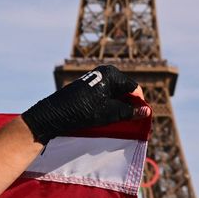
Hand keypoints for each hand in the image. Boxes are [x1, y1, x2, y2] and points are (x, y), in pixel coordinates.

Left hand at [21, 64, 146, 145]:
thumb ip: (129, 111)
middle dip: (129, 107)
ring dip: (118, 109)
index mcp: (111, 74)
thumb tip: (147, 112)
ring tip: (119, 123)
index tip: (141, 118)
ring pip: (115, 96)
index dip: (139, 103)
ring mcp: (95, 81)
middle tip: (132, 123)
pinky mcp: (88, 90)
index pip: (134, 88)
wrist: (52, 115)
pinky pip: (105, 98)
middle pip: (124, 92)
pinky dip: (108, 108)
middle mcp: (104, 74)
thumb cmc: (81, 111)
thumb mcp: (109, 113)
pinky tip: (107, 119)